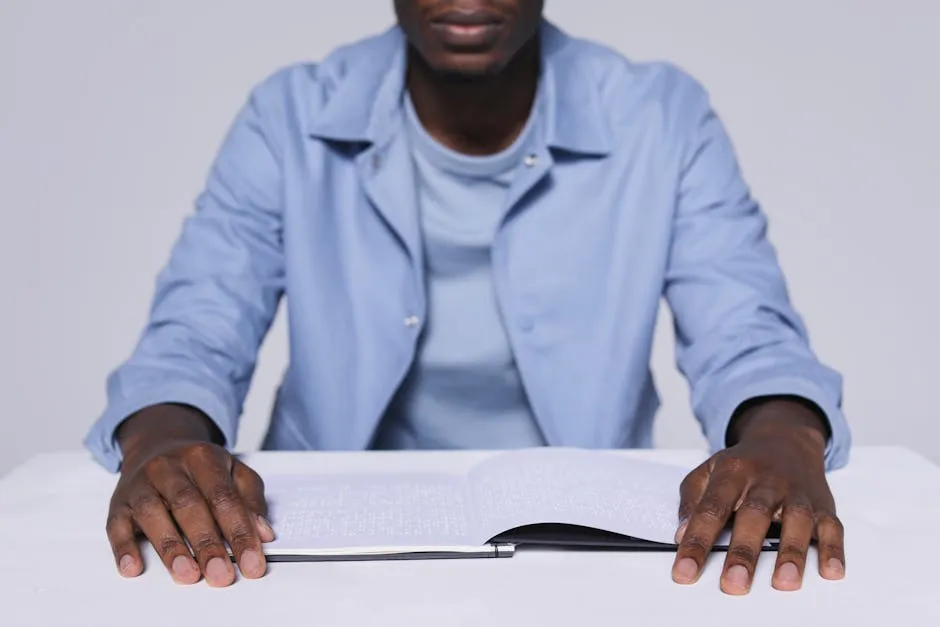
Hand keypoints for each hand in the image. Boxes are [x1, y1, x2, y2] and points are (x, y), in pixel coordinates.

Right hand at [105, 405, 274, 586]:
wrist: (156, 443)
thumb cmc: (199, 466)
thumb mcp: (232, 469)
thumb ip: (250, 499)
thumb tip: (263, 532)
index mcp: (202, 457)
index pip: (224, 497)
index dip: (240, 532)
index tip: (252, 562)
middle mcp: (169, 467)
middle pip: (189, 506)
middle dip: (207, 543)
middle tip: (221, 574)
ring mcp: (140, 485)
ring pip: (153, 514)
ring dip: (171, 547)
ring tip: (188, 574)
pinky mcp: (118, 503)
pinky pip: (117, 525)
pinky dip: (123, 548)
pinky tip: (134, 568)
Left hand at [672, 398, 844, 593]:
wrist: (785, 439)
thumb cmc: (743, 464)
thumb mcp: (709, 471)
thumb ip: (692, 500)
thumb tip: (682, 534)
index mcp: (733, 472)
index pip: (711, 508)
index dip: (697, 541)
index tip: (685, 571)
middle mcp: (767, 480)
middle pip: (755, 514)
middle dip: (744, 552)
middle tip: (734, 584)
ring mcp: (797, 492)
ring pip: (797, 519)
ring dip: (792, 552)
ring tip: (784, 582)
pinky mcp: (823, 504)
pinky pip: (831, 526)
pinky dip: (834, 549)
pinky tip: (831, 571)